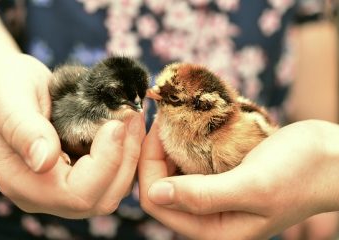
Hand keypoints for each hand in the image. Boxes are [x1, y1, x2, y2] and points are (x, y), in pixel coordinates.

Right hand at [0, 54, 145, 217]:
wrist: (5, 88)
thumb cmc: (1, 86)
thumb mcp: (7, 95)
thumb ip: (22, 127)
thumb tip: (44, 161)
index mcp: (22, 182)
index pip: (77, 193)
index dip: (105, 163)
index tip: (115, 124)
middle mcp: (45, 194)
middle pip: (102, 198)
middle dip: (125, 157)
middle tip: (133, 116)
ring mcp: (64, 188)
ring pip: (113, 189)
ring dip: (131, 155)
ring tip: (133, 118)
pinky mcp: (79, 176)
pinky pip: (114, 177)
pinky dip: (128, 153)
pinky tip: (128, 127)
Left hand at [139, 120, 338, 239]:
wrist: (332, 157)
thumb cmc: (300, 173)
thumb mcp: (252, 186)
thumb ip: (202, 196)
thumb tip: (154, 195)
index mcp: (214, 228)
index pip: (156, 201)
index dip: (147, 166)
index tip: (153, 129)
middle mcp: (210, 215)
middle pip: (160, 186)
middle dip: (154, 153)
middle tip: (160, 119)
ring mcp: (215, 194)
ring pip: (174, 171)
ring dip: (168, 145)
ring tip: (170, 119)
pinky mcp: (222, 175)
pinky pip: (191, 161)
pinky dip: (185, 142)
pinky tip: (187, 125)